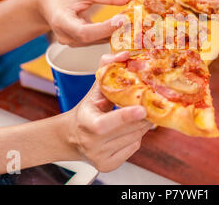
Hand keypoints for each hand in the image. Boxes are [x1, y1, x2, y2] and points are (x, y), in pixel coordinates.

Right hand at [30, 0, 139, 46]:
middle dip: (116, 32)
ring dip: (118, 34)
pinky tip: (130, 28)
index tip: (123, 19)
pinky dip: (113, 34)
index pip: (84, 31)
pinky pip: (99, 40)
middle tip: (138, 24)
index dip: (104, 28)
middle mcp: (66, 37)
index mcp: (61, 22)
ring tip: (138, 25)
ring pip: (98, 41)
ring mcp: (73, 43)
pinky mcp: (80, 44)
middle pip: (94, 39)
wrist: (44, 3)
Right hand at [65, 52, 149, 171]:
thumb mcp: (94, 91)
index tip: (142, 108)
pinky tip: (127, 130)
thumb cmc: (86, 111)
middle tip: (147, 103)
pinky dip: (135, 137)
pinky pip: (134, 148)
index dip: (126, 116)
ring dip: (140, 125)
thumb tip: (123, 54)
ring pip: (135, 138)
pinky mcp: (108, 165)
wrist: (71, 138)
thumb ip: (107, 71)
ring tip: (135, 116)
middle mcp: (92, 143)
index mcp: (86, 123)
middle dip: (142, 115)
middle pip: (129, 129)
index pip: (107, 123)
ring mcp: (100, 157)